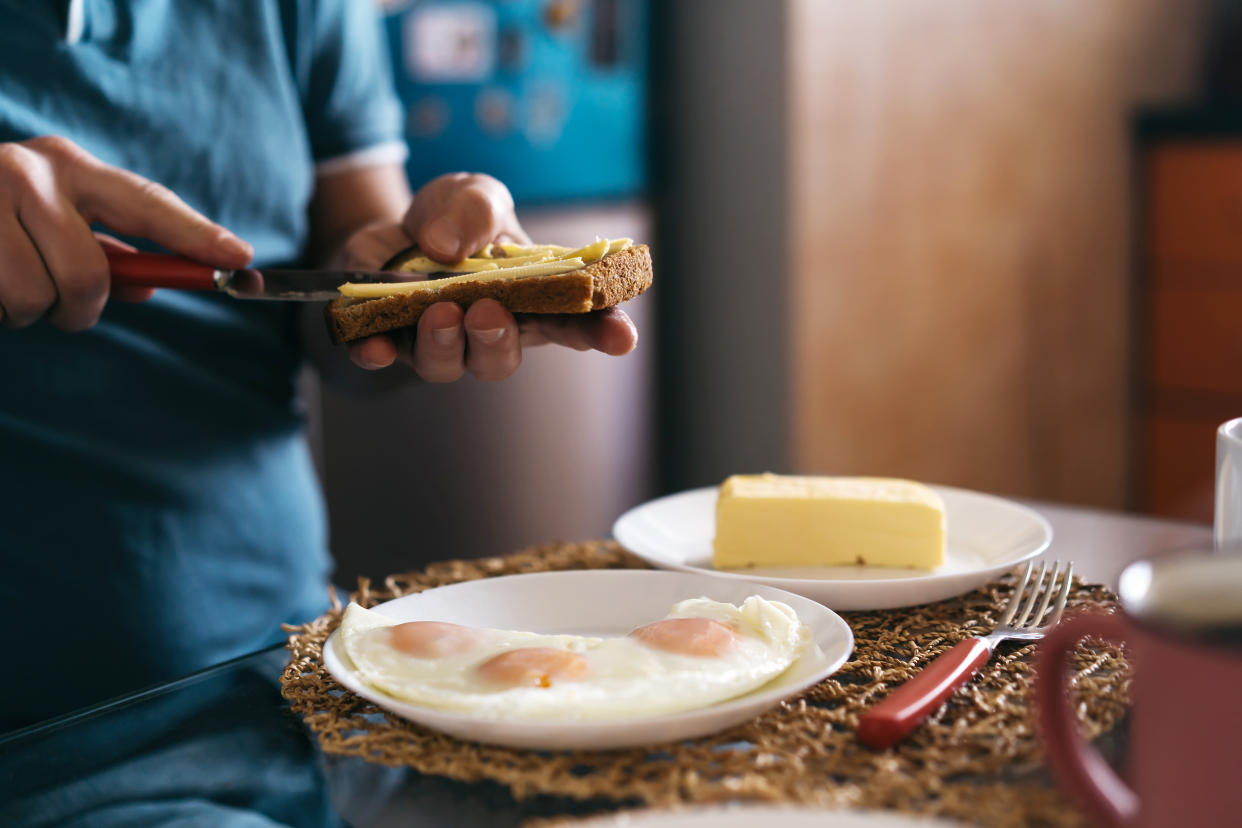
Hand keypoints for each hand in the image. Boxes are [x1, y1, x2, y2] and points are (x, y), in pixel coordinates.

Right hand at [0, 136, 251, 330]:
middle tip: (62, 307)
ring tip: (6, 283)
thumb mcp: (54, 214)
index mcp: (68, 164)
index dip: (196, 234)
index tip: (242, 258)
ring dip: (27, 312)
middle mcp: (27, 172)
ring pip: (35, 299)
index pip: (147, 204)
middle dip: (80, 310)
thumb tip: (155, 282)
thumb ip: (106, 250)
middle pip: (88, 277)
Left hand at [339, 172, 637, 380]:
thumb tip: (446, 247)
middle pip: (503, 358)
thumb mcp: (471, 194)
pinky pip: (382, 356)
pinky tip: (371, 345)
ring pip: (447, 365)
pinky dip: (377, 352)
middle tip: (489, 311)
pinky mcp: (388, 338)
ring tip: (438, 312)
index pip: (574, 321)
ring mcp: (438, 341)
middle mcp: (488, 330)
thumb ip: (474, 209)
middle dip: (499, 341)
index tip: (622, 336)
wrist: (386, 230)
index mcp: (529, 298)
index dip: (602, 332)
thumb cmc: (450, 221)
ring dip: (445, 345)